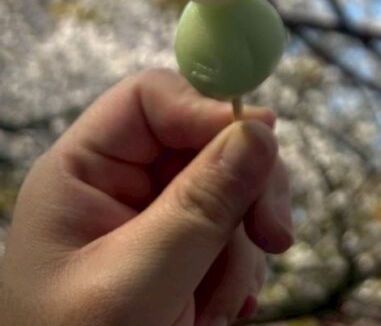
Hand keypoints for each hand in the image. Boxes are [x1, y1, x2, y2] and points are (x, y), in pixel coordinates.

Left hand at [0, 68, 292, 325]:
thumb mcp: (139, 281)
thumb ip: (201, 205)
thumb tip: (261, 132)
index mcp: (83, 173)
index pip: (152, 99)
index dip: (208, 107)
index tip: (261, 140)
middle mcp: (120, 186)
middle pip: (207, 139)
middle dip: (247, 187)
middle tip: (273, 234)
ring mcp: (152, 220)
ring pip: (232, 187)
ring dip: (243, 244)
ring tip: (219, 306)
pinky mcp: (180, 253)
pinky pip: (235, 232)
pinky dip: (240, 270)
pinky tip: (221, 311)